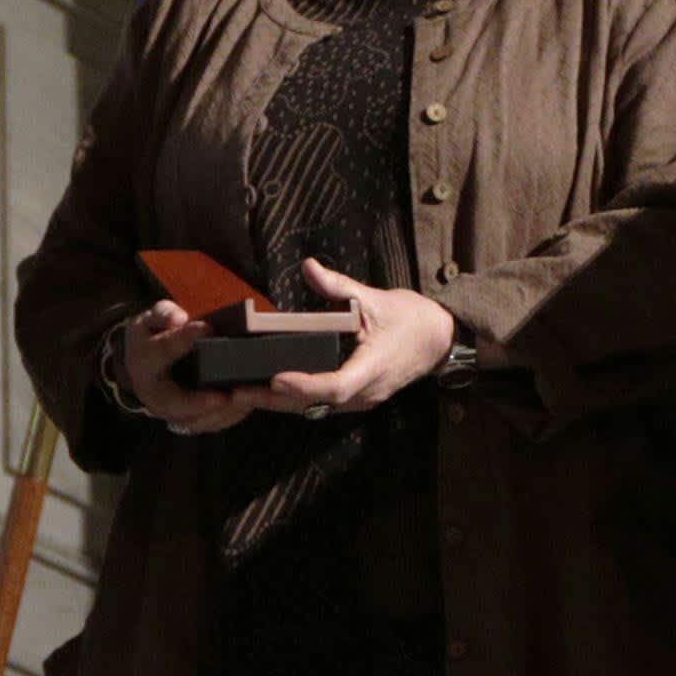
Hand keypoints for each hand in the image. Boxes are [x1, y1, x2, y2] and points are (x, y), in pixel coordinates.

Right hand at [118, 299, 255, 435]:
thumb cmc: (155, 335)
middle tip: (224, 395)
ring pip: (192, 420)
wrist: (147, 361)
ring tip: (243, 400)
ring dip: (218, 413)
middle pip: (172, 402)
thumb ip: (165, 314)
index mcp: (142, 361)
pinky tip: (247, 405)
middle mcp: (151, 392)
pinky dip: (228, 417)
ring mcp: (167, 410)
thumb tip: (179, 319)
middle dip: (198, 400)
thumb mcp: (153, 318)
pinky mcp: (185, 419)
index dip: (181, 340)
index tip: (206, 328)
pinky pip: (206, 425)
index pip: (160, 352)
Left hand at [256, 258, 457, 416]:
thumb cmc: (412, 318)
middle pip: (315, 404)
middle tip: (235, 391)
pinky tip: (267, 391)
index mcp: (373, 367)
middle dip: (273, 400)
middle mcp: (366, 392)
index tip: (276, 378)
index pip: (336, 385)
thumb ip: (339, 286)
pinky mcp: (358, 399)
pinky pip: (322, 405)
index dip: (305, 385)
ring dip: (279, 404)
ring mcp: (363, 400)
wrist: (440, 340)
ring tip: (240, 394)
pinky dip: (294, 400)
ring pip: (315, 409)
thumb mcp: (376, 298)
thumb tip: (308, 266)